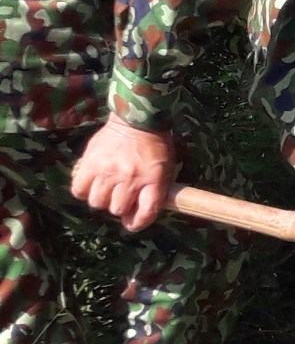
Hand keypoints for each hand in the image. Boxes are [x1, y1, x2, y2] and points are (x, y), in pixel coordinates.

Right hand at [71, 117, 177, 232]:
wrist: (137, 120)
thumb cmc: (155, 146)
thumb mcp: (165, 169)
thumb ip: (155, 191)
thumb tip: (139, 213)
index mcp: (153, 181)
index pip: (144, 214)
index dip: (137, 223)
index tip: (132, 223)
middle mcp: (129, 179)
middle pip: (116, 209)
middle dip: (119, 206)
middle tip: (120, 195)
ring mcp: (108, 171)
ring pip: (97, 202)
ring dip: (101, 198)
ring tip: (106, 187)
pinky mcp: (89, 163)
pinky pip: (79, 189)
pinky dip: (83, 190)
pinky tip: (91, 183)